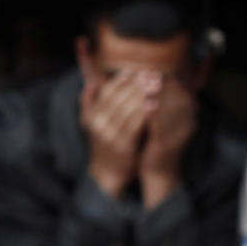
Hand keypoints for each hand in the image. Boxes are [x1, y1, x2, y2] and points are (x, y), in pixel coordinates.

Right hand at [82, 70, 159, 198]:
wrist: (107, 174)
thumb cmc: (105, 145)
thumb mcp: (92, 123)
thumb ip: (90, 101)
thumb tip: (89, 80)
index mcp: (92, 115)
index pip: (107, 91)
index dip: (122, 79)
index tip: (136, 71)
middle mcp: (99, 124)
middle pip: (119, 97)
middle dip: (136, 83)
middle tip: (151, 73)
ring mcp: (111, 135)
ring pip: (129, 108)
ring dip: (144, 94)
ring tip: (157, 84)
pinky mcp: (124, 145)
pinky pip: (137, 124)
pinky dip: (147, 112)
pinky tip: (157, 104)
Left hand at [139, 79, 195, 208]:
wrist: (158, 170)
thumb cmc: (158, 139)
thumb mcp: (163, 116)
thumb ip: (162, 97)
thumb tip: (152, 72)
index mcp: (191, 112)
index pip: (181, 88)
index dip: (165, 77)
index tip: (150, 68)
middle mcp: (190, 121)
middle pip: (176, 96)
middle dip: (160, 83)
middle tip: (146, 72)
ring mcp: (181, 133)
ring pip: (170, 109)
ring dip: (157, 94)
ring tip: (144, 84)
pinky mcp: (169, 144)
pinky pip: (161, 125)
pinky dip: (153, 113)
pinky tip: (143, 104)